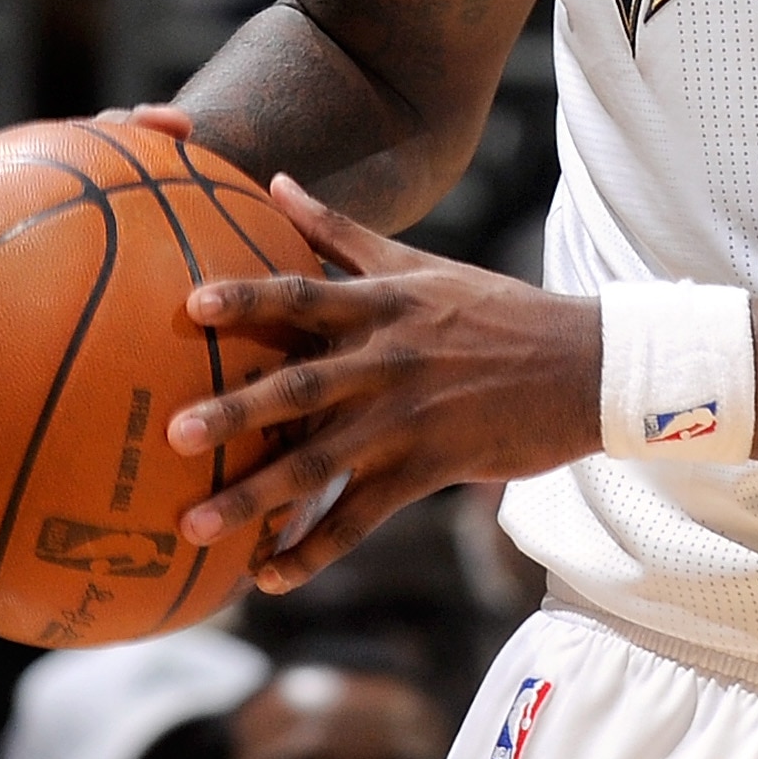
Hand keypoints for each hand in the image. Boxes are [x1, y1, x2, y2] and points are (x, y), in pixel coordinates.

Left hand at [165, 178, 599, 585]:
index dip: (249, 298)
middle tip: (173, 433)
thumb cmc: (494, 310)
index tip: (191, 306)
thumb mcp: (420, 263)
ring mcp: (408, 419)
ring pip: (321, 463)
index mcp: (382, 305)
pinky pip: (360, 517)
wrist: (584, 365)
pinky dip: (313, 549)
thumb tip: (274, 182)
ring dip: (256, 498)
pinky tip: (268, 576)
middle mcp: (387, 361)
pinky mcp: (429, 468)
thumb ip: (340, 230)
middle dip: (236, 411)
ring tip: (194, 526)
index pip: (304, 295)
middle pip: (301, 387)